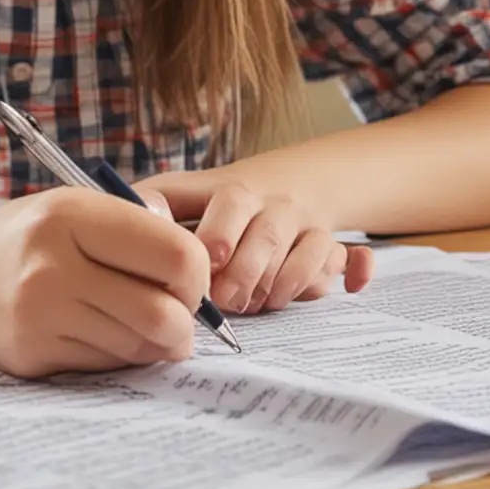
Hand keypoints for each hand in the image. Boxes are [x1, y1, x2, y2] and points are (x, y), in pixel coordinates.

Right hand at [0, 189, 211, 378]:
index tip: (189, 277)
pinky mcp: (33, 357)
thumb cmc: (26, 238)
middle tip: (180, 312)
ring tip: (144, 320)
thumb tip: (202, 276)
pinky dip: (122, 354)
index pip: (174, 254)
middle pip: (163, 313)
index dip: (197, 274)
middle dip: (186, 320)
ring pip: (140, 347)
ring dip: (157, 342)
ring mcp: (40, 318)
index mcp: (71, 216)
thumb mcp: (75, 207)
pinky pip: (108, 365)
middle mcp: (52, 267)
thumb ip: (136, 230)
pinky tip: (105, 331)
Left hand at [135, 170, 374, 314]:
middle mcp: (276, 205)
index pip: (231, 201)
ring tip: (264, 304)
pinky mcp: (334, 247)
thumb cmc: (213, 204)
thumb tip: (130, 223)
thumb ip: (151, 207)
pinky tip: (353, 287)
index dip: (221, 231)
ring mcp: (308, 225)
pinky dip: (359, 268)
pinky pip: (354, 254)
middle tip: (229, 301)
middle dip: (250, 270)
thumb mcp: (178, 195)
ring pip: (314, 247)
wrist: (283, 184)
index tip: (207, 261)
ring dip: (290, 280)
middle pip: (271, 233)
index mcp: (235, 192)